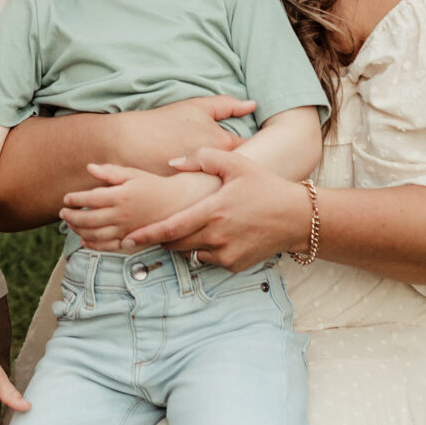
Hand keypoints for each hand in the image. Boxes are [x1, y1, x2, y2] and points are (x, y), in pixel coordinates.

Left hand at [60, 164, 216, 251]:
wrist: (176, 203)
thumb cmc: (153, 185)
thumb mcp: (132, 174)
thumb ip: (110, 172)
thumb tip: (89, 168)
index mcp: (120, 195)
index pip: (89, 199)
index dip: (74, 199)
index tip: (66, 198)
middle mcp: (121, 214)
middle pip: (88, 219)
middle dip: (71, 216)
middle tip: (62, 213)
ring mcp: (126, 229)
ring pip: (95, 234)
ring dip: (79, 230)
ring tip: (70, 224)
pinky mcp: (131, 238)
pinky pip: (109, 246)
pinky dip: (93, 245)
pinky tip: (84, 241)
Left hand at [132, 145, 314, 272]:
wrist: (297, 217)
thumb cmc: (265, 186)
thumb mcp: (235, 164)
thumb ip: (201, 159)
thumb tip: (173, 163)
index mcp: (213, 211)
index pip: (171, 228)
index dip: (147, 234)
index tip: (128, 238)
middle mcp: (217, 237)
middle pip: (176, 243)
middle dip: (163, 237)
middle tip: (155, 227)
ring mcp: (226, 254)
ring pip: (191, 252)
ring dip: (185, 242)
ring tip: (190, 226)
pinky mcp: (235, 265)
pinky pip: (209, 259)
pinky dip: (205, 249)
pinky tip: (215, 233)